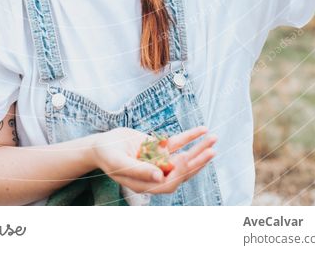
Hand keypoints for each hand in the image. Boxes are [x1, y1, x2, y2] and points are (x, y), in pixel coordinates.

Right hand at [90, 125, 216, 194]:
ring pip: (183, 156)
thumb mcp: (119, 163)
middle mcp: (156, 174)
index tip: (184, 158)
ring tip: (213, 139)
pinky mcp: (159, 148)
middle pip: (182, 171)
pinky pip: (178, 143)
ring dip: (199, 149)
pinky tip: (202, 130)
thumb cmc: (107, 155)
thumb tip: (159, 176)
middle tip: (212, 151)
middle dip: (198, 161)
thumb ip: (138, 170)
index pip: (169, 183)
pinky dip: (190, 137)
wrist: (101, 144)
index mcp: (147, 184)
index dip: (179, 173)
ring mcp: (159, 161)